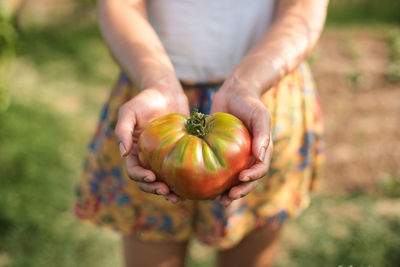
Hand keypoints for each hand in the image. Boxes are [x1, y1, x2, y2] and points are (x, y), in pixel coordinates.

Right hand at [115, 79, 189, 202]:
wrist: (166, 92)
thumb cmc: (145, 100)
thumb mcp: (129, 111)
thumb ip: (123, 130)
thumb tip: (123, 153)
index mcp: (134, 152)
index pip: (134, 170)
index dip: (140, 177)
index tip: (152, 177)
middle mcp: (148, 159)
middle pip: (149, 181)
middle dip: (155, 189)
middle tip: (167, 192)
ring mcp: (164, 158)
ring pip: (165, 180)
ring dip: (169, 191)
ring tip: (178, 198)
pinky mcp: (179, 154)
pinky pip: (181, 170)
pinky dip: (184, 181)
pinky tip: (192, 187)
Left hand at [210, 78, 272, 206]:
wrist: (234, 94)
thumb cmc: (250, 103)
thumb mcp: (259, 115)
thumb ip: (262, 135)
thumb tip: (261, 157)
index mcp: (261, 152)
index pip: (260, 170)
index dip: (252, 178)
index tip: (241, 179)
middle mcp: (248, 159)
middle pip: (246, 181)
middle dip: (239, 192)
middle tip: (226, 199)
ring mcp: (234, 158)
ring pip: (231, 180)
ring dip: (226, 192)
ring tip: (217, 200)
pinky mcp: (219, 154)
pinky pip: (216, 169)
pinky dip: (211, 179)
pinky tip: (201, 186)